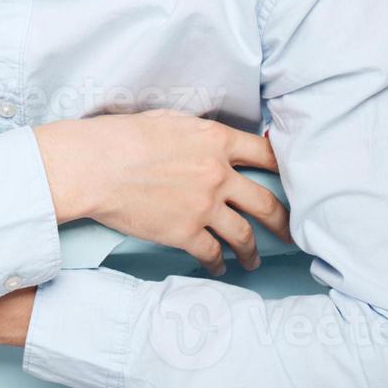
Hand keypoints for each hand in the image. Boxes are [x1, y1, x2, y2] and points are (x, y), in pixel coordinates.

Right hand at [33, 108, 291, 275]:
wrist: (95, 166)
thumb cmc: (122, 137)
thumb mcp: (170, 120)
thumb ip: (199, 133)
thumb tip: (211, 140)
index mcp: (216, 141)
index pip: (265, 153)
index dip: (282, 166)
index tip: (290, 179)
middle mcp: (218, 174)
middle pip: (266, 202)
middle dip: (283, 221)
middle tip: (292, 232)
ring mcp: (204, 206)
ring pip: (244, 234)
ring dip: (253, 250)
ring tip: (255, 260)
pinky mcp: (185, 233)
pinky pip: (213, 254)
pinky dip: (219, 264)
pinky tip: (220, 268)